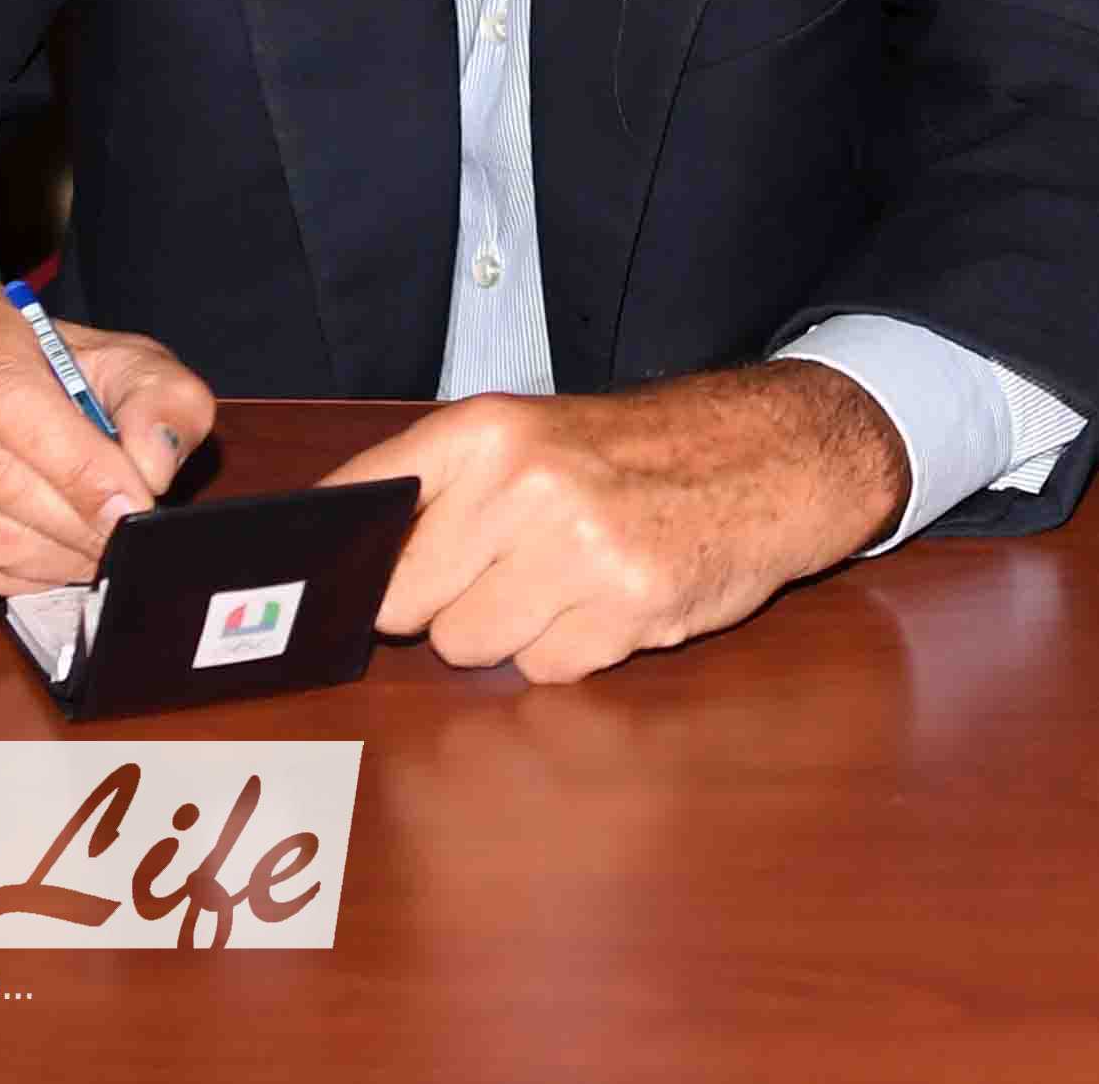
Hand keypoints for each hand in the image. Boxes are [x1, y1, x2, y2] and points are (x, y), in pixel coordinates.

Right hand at [0, 266, 211, 593]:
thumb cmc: (50, 367)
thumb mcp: (121, 358)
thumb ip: (158, 398)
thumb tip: (152, 465)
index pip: (5, 394)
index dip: (74, 460)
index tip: (131, 503)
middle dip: (69, 519)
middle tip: (123, 539)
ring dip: (44, 556)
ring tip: (96, 554)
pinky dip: (7, 576)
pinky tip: (49, 561)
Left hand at [321, 363, 907, 685]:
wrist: (777, 455)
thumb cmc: (644, 453)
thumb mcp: (535, 435)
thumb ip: (442, 489)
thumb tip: (340, 564)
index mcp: (490, 431)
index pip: (362, 504)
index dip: (341, 556)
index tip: (321, 582)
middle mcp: (525, 486)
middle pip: (404, 601)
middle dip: (442, 600)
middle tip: (503, 567)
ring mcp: (577, 550)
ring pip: (468, 645)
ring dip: (512, 629)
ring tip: (571, 578)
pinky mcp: (627, 608)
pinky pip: (545, 667)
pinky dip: (574, 648)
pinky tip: (615, 599)